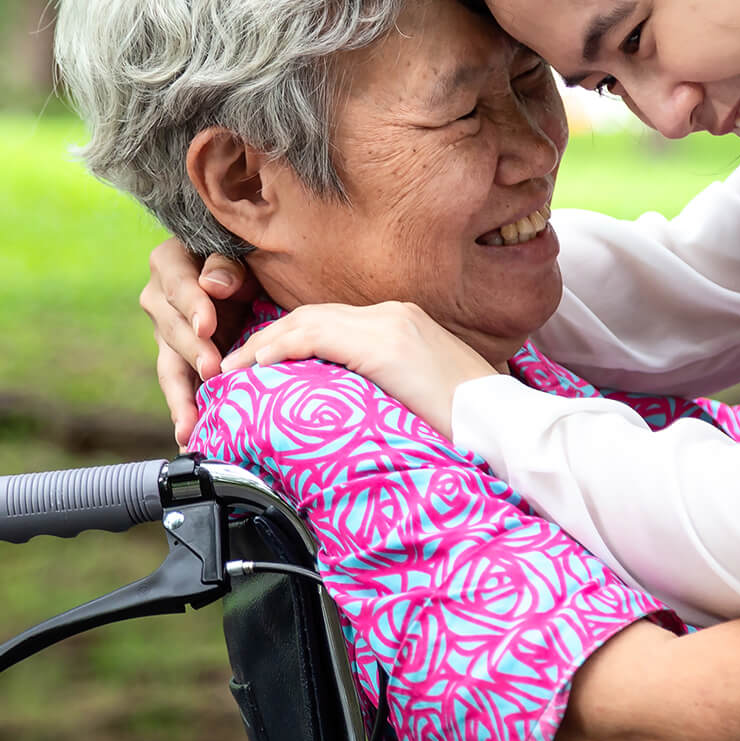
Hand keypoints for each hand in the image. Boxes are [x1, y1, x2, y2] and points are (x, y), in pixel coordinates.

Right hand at [139, 239, 255, 446]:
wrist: (251, 283)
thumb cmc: (246, 260)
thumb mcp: (239, 253)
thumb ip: (226, 264)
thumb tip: (215, 284)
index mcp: (170, 264)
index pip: (179, 285)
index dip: (192, 306)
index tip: (207, 327)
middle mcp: (159, 301)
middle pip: (173, 330)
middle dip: (193, 353)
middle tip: (212, 372)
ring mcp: (166, 337)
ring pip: (170, 369)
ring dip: (181, 399)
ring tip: (188, 428)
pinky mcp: (179, 365)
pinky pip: (180, 391)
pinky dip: (186, 415)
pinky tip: (191, 441)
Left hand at [219, 301, 496, 435]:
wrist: (506, 425)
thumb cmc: (471, 424)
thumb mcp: (421, 396)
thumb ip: (388, 389)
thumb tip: (356, 411)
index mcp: (403, 325)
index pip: (331, 322)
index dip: (290, 340)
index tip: (261, 364)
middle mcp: (393, 315)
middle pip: (313, 316)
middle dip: (268, 339)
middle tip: (233, 365)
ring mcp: (389, 325)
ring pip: (307, 320)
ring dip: (263, 344)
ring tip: (233, 369)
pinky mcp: (386, 345)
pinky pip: (317, 336)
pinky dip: (281, 347)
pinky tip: (258, 364)